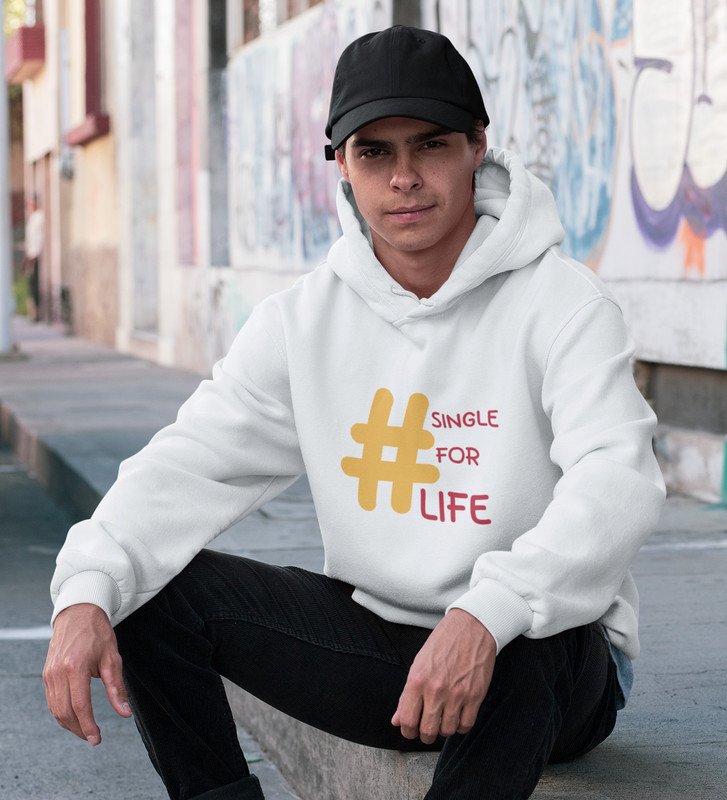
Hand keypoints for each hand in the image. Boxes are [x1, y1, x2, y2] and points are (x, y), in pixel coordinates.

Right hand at [43, 603, 131, 744]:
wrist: (78, 612)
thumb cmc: (98, 633)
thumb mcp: (112, 658)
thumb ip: (117, 688)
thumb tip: (125, 713)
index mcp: (75, 667)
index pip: (80, 706)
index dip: (88, 726)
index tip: (97, 739)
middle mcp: (58, 673)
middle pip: (65, 712)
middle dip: (79, 729)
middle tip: (93, 738)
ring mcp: (49, 674)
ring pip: (55, 710)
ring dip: (69, 724)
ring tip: (86, 730)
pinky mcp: (46, 674)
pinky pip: (51, 701)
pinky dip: (61, 713)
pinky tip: (74, 716)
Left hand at [391, 608, 495, 743]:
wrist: (472, 627)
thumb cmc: (443, 642)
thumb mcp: (418, 663)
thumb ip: (406, 695)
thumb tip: (397, 720)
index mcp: (417, 680)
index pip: (407, 720)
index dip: (407, 731)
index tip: (410, 730)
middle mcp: (436, 690)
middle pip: (427, 731)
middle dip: (424, 734)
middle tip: (427, 728)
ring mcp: (457, 694)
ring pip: (447, 731)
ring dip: (443, 729)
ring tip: (443, 718)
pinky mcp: (475, 696)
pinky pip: (466, 725)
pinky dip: (460, 726)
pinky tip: (458, 716)